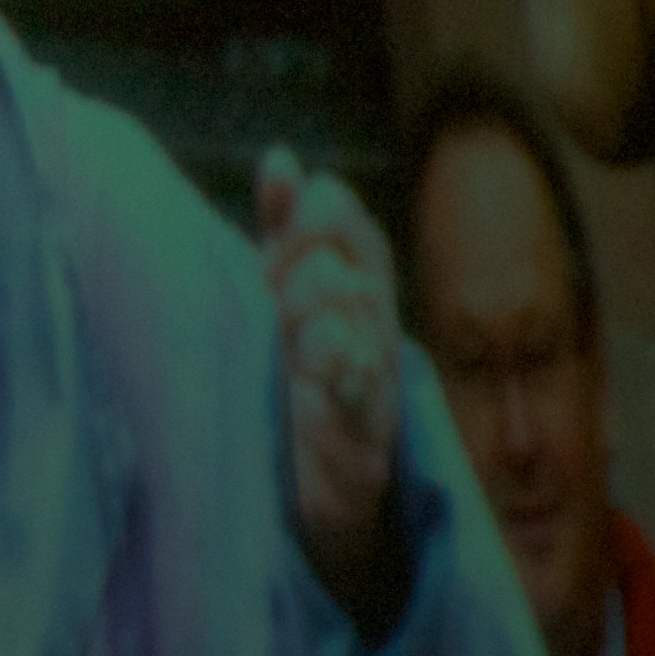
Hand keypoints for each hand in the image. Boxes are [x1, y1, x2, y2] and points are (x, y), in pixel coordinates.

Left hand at [257, 146, 397, 592]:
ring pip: (362, 350)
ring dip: (330, 330)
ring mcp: (370, 403)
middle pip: (356, 289)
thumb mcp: (285, 301)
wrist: (321, 500)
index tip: (296, 207)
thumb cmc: (301, 381)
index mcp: (355, 306)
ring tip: (306, 324)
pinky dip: (341, 400)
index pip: (362, 243)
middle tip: (283, 279)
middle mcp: (371, 347)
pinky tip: (322, 382)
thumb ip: (286, 230)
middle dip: (316, 274)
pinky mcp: (358, 461)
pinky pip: (357, 425)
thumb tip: (284, 155)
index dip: (332, 220)